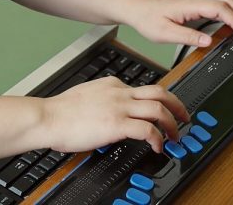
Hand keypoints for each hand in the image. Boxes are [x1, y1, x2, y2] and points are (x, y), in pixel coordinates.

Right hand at [41, 77, 189, 152]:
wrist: (48, 117)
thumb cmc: (61, 111)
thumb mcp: (87, 96)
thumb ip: (103, 100)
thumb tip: (110, 113)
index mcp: (112, 85)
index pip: (143, 88)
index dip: (158, 101)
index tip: (163, 111)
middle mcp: (119, 92)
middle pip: (159, 92)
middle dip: (177, 105)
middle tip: (184, 117)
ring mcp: (119, 106)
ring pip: (158, 108)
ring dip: (172, 123)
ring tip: (176, 136)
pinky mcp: (116, 123)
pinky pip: (147, 129)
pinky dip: (158, 138)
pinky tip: (158, 147)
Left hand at [123, 0, 232, 46]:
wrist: (138, 9)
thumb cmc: (148, 19)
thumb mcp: (165, 33)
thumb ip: (188, 37)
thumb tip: (208, 41)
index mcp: (189, 4)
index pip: (220, 8)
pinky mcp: (193, 0)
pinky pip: (216, 0)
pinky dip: (228, 8)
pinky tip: (229, 19)